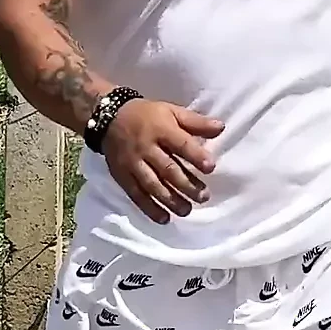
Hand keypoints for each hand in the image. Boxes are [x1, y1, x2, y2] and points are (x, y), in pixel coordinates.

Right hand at [102, 99, 224, 223]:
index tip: (210, 167)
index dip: (196, 156)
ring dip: (170, 200)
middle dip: (186, 185)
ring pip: (152, 185)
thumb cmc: (147, 115)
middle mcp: (146, 148)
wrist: (109, 118)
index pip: (181, 144)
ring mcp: (133, 164)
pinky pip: (136, 194)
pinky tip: (164, 218)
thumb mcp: (172, 111)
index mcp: (161, 129)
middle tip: (203, 197)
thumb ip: (196, 122)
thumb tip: (221, 128)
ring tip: (186, 210)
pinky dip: (149, 208)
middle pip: (168, 169)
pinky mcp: (123, 176)